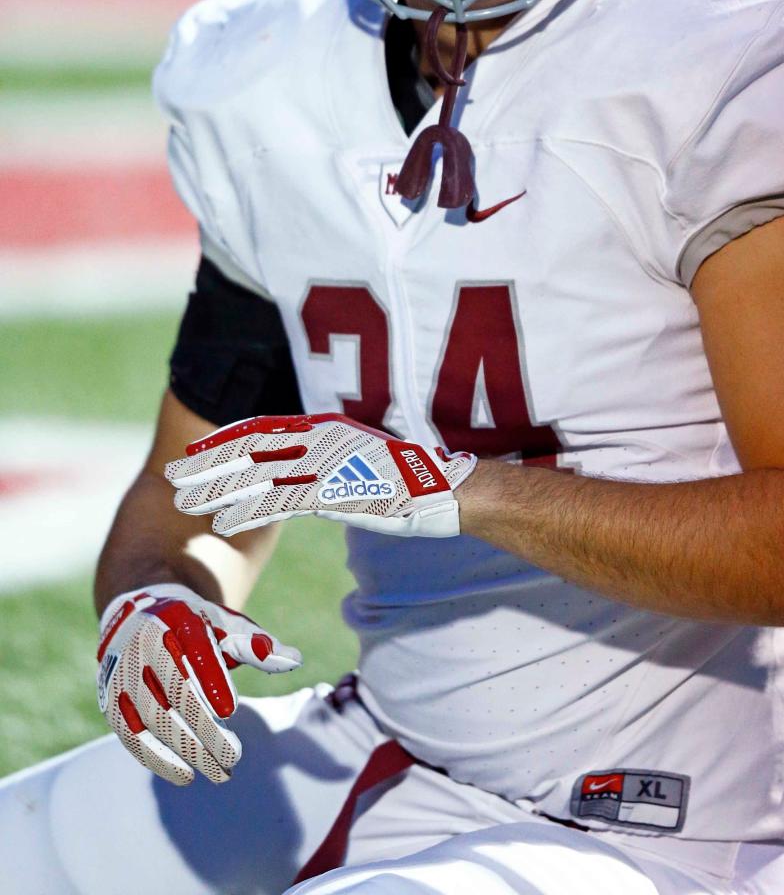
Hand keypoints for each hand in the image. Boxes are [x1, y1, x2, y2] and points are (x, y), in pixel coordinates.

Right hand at [96, 582, 301, 785]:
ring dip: (185, 750)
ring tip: (219, 771)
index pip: (194, 650)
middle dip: (204, 729)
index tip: (231, 709)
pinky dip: (156, 759)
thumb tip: (294, 660)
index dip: (211, 678)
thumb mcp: (225, 625)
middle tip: (234, 756)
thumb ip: (256, 644)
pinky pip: (131, 735)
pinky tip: (186, 775)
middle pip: (174, 692)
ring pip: (152, 719)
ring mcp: (123, 674)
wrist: (137, 615)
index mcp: (177, 618)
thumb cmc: (194, 625)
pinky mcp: (112, 700)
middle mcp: (144, 644)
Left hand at [166, 414, 476, 537]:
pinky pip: (280, 500)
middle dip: (209, 462)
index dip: (225, 440)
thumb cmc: (406, 481)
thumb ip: (326, 468)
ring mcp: (327, 463)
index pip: (263, 428)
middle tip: (172, 475)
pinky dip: (248, 510)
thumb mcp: (358, 464)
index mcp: (325, 427)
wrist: (445, 489)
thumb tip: (298, 482)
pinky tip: (222, 522)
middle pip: (252, 448)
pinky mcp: (336, 490)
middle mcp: (322, 438)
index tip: (194, 453)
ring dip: (218, 486)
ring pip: (259, 473)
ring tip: (184, 501)